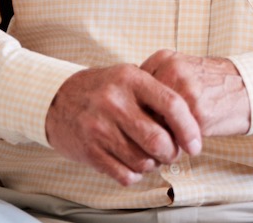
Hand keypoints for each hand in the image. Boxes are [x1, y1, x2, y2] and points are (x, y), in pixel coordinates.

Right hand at [44, 64, 201, 185]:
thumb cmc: (102, 89)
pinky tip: (132, 164)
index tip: (195, 144)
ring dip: (153, 164)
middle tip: (172, 152)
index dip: (189, 128)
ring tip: (150, 156)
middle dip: (172, 153)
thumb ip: (156, 94)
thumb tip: (188, 123)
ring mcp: (100, 126)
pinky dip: (135, 174)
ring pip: (143, 160)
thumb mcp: (128, 77)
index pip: (172, 104)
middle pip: (159, 139)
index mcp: (132, 79)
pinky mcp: (89, 150)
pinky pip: (124, 174)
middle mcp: (116, 101)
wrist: (57, 99)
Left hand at [140, 50, 250, 136]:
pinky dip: (176, 147)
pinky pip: (175, 138)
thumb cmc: (211, 82)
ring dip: (158, 142)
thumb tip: (128, 110)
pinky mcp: (197, 113)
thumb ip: (156, 82)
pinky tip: (183, 145)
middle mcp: (172, 71)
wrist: (248, 87)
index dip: (134, 113)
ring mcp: (185, 91)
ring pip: (155, 126)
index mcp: (164, 58)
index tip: (138, 124)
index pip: (132, 92)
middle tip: (150, 141)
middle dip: (143, 130)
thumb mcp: (181, 70)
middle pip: (140, 109)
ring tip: (166, 146)